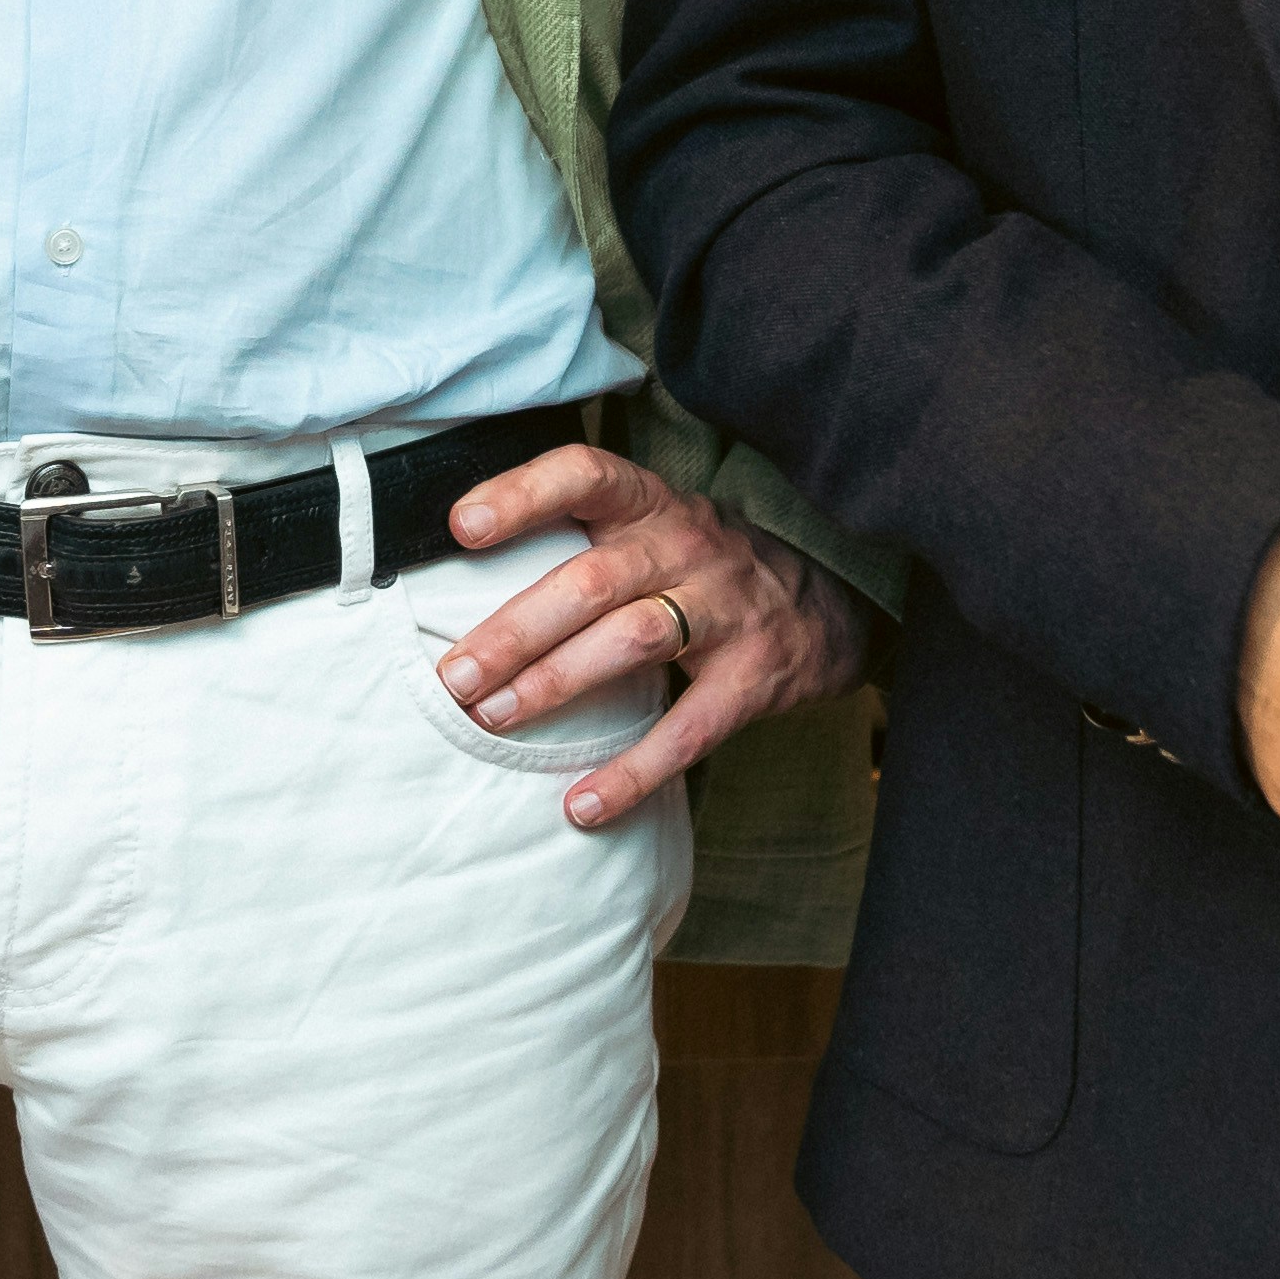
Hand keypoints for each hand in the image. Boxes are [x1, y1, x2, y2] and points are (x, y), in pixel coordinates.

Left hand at [429, 444, 875, 833]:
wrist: (825, 607)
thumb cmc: (699, 566)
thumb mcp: (650, 526)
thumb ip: (577, 534)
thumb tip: (454, 567)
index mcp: (650, 504)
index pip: (586, 474)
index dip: (522, 494)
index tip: (460, 527)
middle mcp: (686, 546)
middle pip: (591, 579)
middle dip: (515, 630)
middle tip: (454, 677)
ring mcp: (725, 610)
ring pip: (631, 640)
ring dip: (556, 682)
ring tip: (493, 718)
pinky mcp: (752, 678)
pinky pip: (688, 729)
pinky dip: (633, 771)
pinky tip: (583, 804)